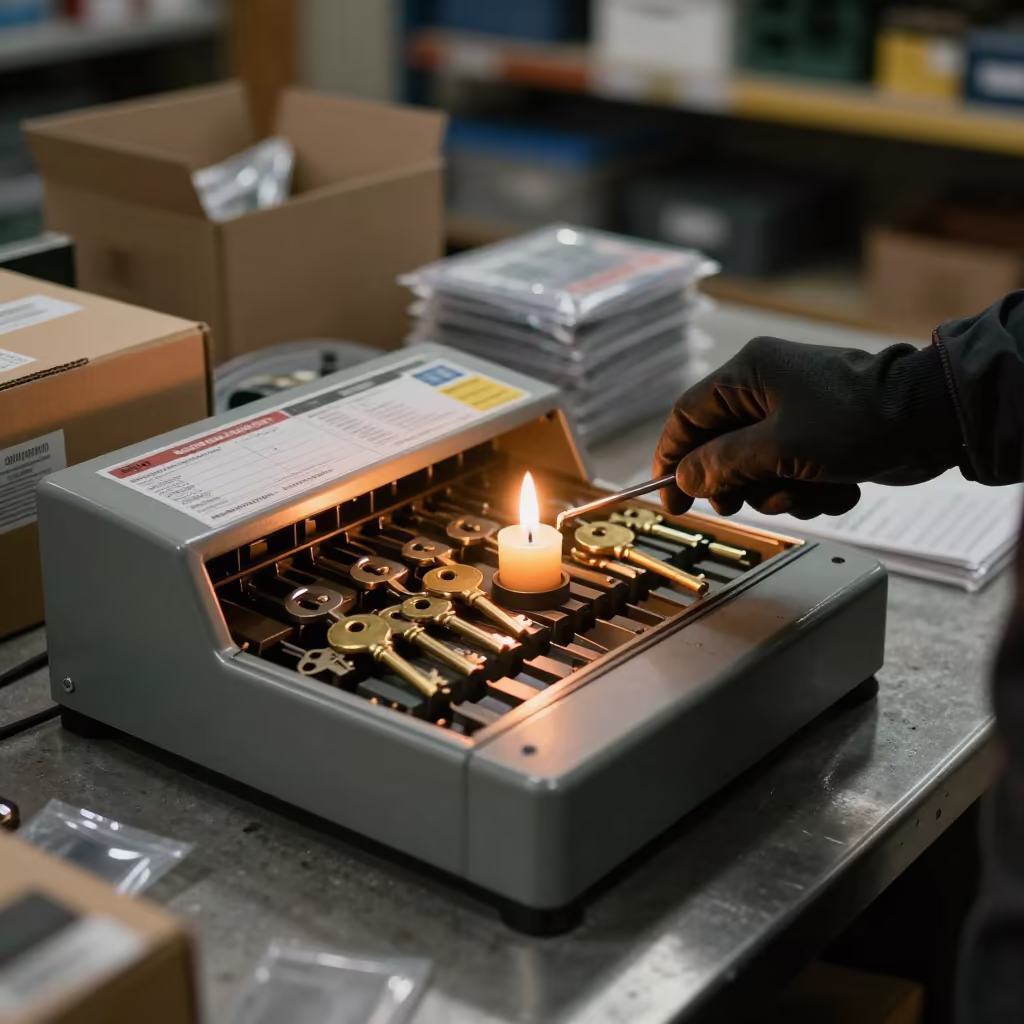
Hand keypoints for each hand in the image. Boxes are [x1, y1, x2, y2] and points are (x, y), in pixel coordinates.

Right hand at [653, 336, 961, 518]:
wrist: (933, 422)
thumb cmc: (855, 421)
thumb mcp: (778, 448)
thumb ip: (722, 464)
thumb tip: (685, 478)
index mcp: (749, 374)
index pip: (687, 416)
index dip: (672, 458)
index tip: (670, 499)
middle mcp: (766, 390)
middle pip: (720, 449)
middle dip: (736, 484)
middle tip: (741, 504)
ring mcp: (795, 415)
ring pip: (757, 470)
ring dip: (780, 493)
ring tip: (809, 491)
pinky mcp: (820, 439)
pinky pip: (792, 475)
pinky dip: (810, 492)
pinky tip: (836, 488)